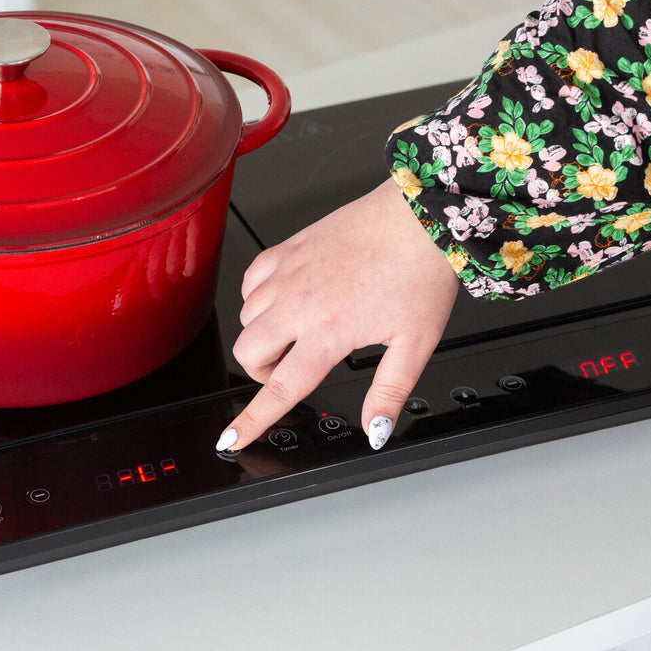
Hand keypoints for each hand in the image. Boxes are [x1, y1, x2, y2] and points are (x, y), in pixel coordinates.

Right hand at [214, 179, 458, 451]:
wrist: (418, 213)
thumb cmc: (419, 271)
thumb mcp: (415, 344)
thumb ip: (389, 392)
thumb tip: (375, 429)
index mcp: (329, 331)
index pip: (280, 388)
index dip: (252, 420)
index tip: (232, 437)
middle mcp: (300, 302)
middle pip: (248, 351)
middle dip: (261, 372)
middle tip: (290, 369)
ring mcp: (289, 273)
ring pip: (246, 316)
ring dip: (262, 335)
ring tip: (294, 333)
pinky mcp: (289, 248)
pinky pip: (251, 281)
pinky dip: (258, 297)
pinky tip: (284, 299)